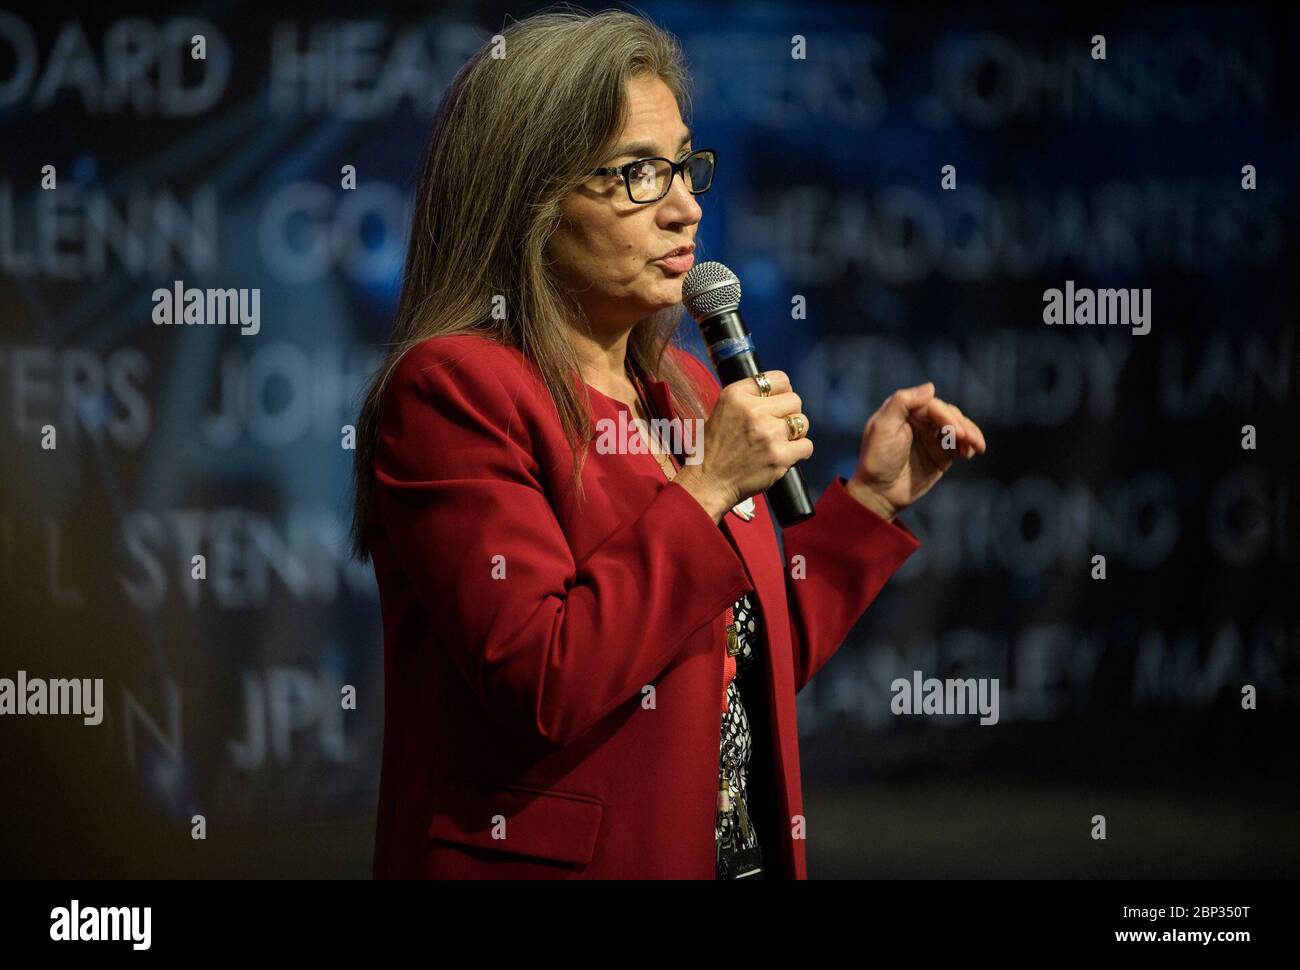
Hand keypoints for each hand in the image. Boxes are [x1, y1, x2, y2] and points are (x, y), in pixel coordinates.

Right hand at [673, 370, 813, 522]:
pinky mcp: (779, 456)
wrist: (708, 482)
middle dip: (789, 413)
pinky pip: (806, 446)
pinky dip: (799, 452)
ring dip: (795, 433)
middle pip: (795, 400)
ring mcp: (768, 434)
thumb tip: (780, 393)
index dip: (782, 392)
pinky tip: (785, 455)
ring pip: (802, 422)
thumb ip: (748, 398)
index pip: (779, 379)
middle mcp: (753, 410)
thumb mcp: (723, 410)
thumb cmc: (714, 448)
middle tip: (776, 427)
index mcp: (736, 395)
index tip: (777, 403)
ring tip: (779, 442)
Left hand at [847, 382, 986, 519]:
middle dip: (962, 425)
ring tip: (977, 447)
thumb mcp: (882, 427)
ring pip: (959, 428)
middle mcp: (921, 422)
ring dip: (970, 434)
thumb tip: (931, 387)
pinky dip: (968, 447)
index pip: (933, 405)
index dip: (946, 415)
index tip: (955, 431)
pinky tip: (969, 453)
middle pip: (949, 415)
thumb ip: (902, 403)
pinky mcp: (941, 455)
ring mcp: (932, 439)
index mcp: (906, 411)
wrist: (879, 492)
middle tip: (968, 439)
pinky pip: (960, 446)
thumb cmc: (877, 459)